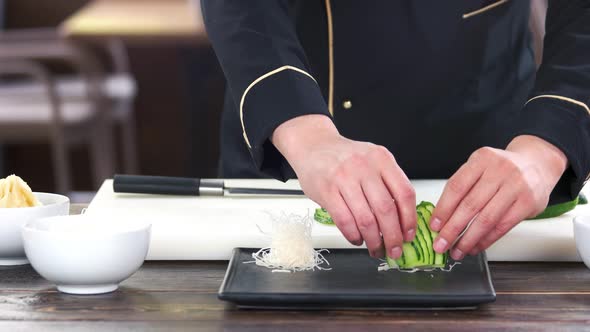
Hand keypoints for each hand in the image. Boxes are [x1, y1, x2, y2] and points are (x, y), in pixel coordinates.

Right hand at [272, 115, 415, 257]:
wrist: (313, 145)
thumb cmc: (344, 157)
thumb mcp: (372, 159)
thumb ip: (388, 182)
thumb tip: (403, 219)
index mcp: (381, 159)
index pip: (404, 193)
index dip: (409, 219)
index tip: (409, 234)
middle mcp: (364, 167)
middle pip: (386, 209)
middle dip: (393, 236)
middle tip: (394, 249)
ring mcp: (344, 178)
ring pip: (366, 219)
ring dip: (373, 240)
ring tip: (375, 248)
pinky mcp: (326, 191)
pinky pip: (345, 221)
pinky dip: (353, 235)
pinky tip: (357, 239)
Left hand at [430, 135, 567, 259]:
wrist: (537, 164)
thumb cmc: (501, 169)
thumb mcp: (480, 167)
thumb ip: (463, 186)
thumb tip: (440, 217)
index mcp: (482, 159)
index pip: (456, 187)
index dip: (443, 209)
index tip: (434, 226)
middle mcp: (499, 170)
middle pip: (470, 205)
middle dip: (452, 229)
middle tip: (440, 244)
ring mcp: (516, 186)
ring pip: (486, 219)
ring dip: (468, 239)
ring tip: (457, 251)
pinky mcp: (528, 203)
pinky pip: (502, 226)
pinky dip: (486, 240)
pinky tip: (475, 247)